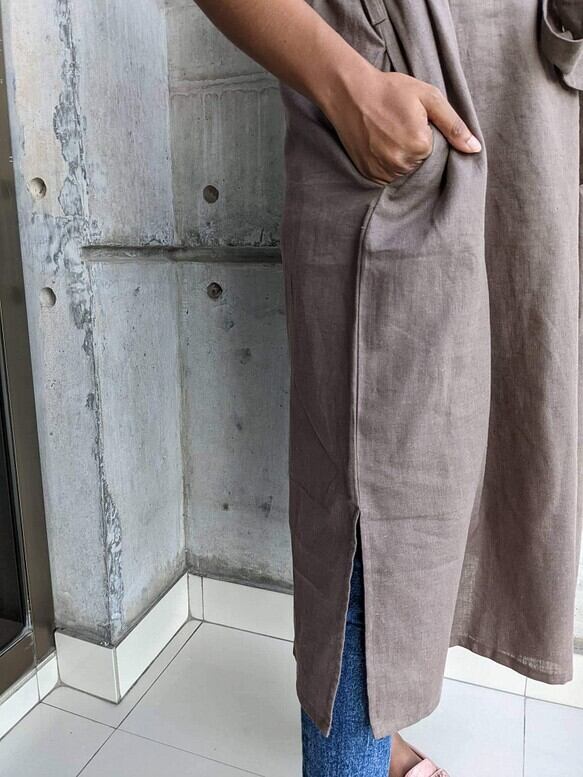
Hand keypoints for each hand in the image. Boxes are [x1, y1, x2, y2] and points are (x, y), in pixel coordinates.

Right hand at [322, 68, 481, 184]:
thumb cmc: (391, 90)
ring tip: (386, 133)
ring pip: (403, 170)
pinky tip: (378, 143)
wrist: (350, 92)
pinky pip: (387, 175)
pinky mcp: (369, 175)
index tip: (411, 118)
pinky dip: (386, 162)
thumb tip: (475, 149)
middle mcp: (401, 164)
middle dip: (413, 146)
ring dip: (400, 156)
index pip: (435, 150)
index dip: (425, 133)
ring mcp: (383, 172)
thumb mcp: (429, 98)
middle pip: (420, 163)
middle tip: (397, 123)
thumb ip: (454, 125)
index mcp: (420, 146)